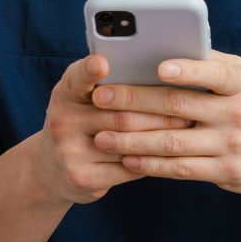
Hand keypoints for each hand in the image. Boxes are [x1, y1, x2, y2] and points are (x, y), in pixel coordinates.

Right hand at [34, 53, 196, 204]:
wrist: (51, 168)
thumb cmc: (80, 120)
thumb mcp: (81, 97)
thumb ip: (106, 82)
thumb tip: (155, 66)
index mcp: (65, 93)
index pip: (76, 78)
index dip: (89, 70)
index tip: (103, 63)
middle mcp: (62, 120)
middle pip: (118, 114)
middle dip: (159, 110)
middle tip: (189, 105)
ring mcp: (69, 151)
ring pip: (128, 142)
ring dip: (162, 135)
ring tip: (189, 127)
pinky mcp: (82, 178)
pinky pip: (127, 168)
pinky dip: (152, 160)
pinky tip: (171, 153)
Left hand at [89, 49, 240, 194]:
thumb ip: (213, 63)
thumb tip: (170, 44)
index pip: (214, 73)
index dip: (187, 70)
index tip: (157, 66)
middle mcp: (238, 114)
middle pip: (179, 106)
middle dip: (134, 101)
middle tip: (100, 97)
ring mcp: (232, 145)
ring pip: (172, 142)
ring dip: (132, 139)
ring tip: (102, 136)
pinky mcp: (225, 172)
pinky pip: (180, 169)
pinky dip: (150, 165)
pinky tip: (127, 160)